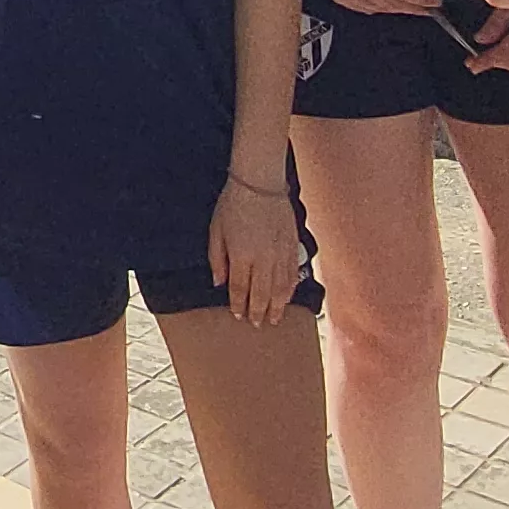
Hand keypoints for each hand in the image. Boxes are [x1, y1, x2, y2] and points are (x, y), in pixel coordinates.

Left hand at [207, 177, 309, 325]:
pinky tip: (287, 298)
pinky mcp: (292, 246)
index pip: (239, 288)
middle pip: (261, 293)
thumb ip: (217, 259)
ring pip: (280, 288)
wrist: (260, 183)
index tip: (238, 315)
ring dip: (277, 306)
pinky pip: (293, 274)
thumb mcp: (215, 231)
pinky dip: (290, 289)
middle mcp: (262, 259)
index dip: (238, 304)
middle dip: (259, 312)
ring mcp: (280, 253)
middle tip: (258, 324)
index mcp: (241, 255)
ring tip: (274, 319)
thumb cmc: (233, 205)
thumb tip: (219, 283)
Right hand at [292, 0, 439, 15]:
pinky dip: (382, 8)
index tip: (435, 2)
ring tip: (413, 8)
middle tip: (430, 9)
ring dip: (400, 9)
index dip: (422, 0)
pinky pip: (367, 9)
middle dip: (415, 8)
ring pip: (382, 10)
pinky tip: (389, 5)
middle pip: (395, 5)